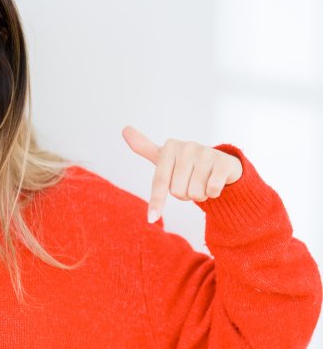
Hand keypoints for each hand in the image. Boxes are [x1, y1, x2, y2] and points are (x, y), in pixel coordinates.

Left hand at [121, 126, 241, 222]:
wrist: (220, 162)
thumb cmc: (186, 164)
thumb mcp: (165, 157)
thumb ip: (144, 147)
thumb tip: (124, 129)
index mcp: (169, 147)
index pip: (160, 181)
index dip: (157, 202)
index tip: (152, 219)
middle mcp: (187, 146)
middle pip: (178, 191)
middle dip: (185, 194)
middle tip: (191, 182)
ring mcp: (206, 152)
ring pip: (195, 193)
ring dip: (199, 194)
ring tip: (202, 181)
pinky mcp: (223, 161)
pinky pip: (212, 190)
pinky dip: (213, 193)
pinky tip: (215, 181)